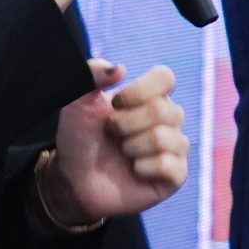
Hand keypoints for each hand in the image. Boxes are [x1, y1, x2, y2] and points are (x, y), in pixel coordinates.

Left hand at [44, 60, 189, 222]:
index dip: (141, 90)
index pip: (166, 78)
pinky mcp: (175, 176)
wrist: (73, 179)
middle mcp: (167, 119)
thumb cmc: (79, 138)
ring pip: (164, 137)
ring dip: (132, 146)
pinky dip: (143, 167)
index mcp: (149, 97)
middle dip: (126, 123)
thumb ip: (92, 75)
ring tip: (122, 153)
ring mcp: (174, 147)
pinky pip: (169, 165)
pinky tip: (134, 171)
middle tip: (112, 133)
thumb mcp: (77, 102)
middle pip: (162, 109)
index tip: (116, 103)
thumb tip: (120, 69)